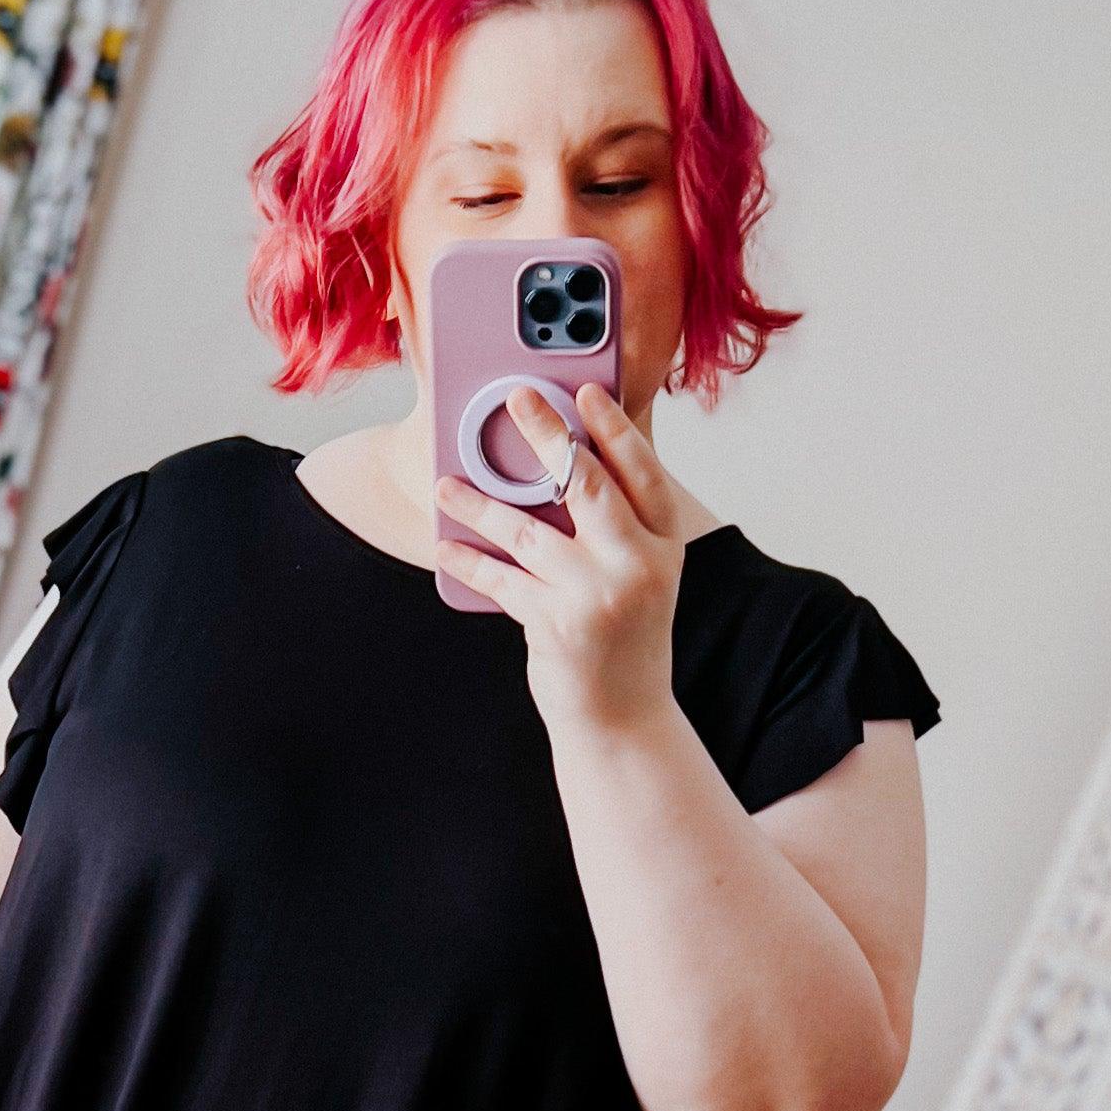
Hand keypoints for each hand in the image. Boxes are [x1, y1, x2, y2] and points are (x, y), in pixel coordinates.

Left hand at [435, 382, 682, 745]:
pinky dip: (471, 563)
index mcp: (664, 546)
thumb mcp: (640, 577)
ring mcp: (597, 595)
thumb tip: (561, 468)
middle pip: (586, 484)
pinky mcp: (557, 625)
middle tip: (517, 398)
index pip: (642, 472)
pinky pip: (503, 580)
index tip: (586, 391)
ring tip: (446, 487)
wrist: (622, 719)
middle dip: (549, 434)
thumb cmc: (624, 640)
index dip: (614, 428)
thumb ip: (614, 528)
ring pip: (529, 530)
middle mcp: (637, 565)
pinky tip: (448, 548)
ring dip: (480, 504)